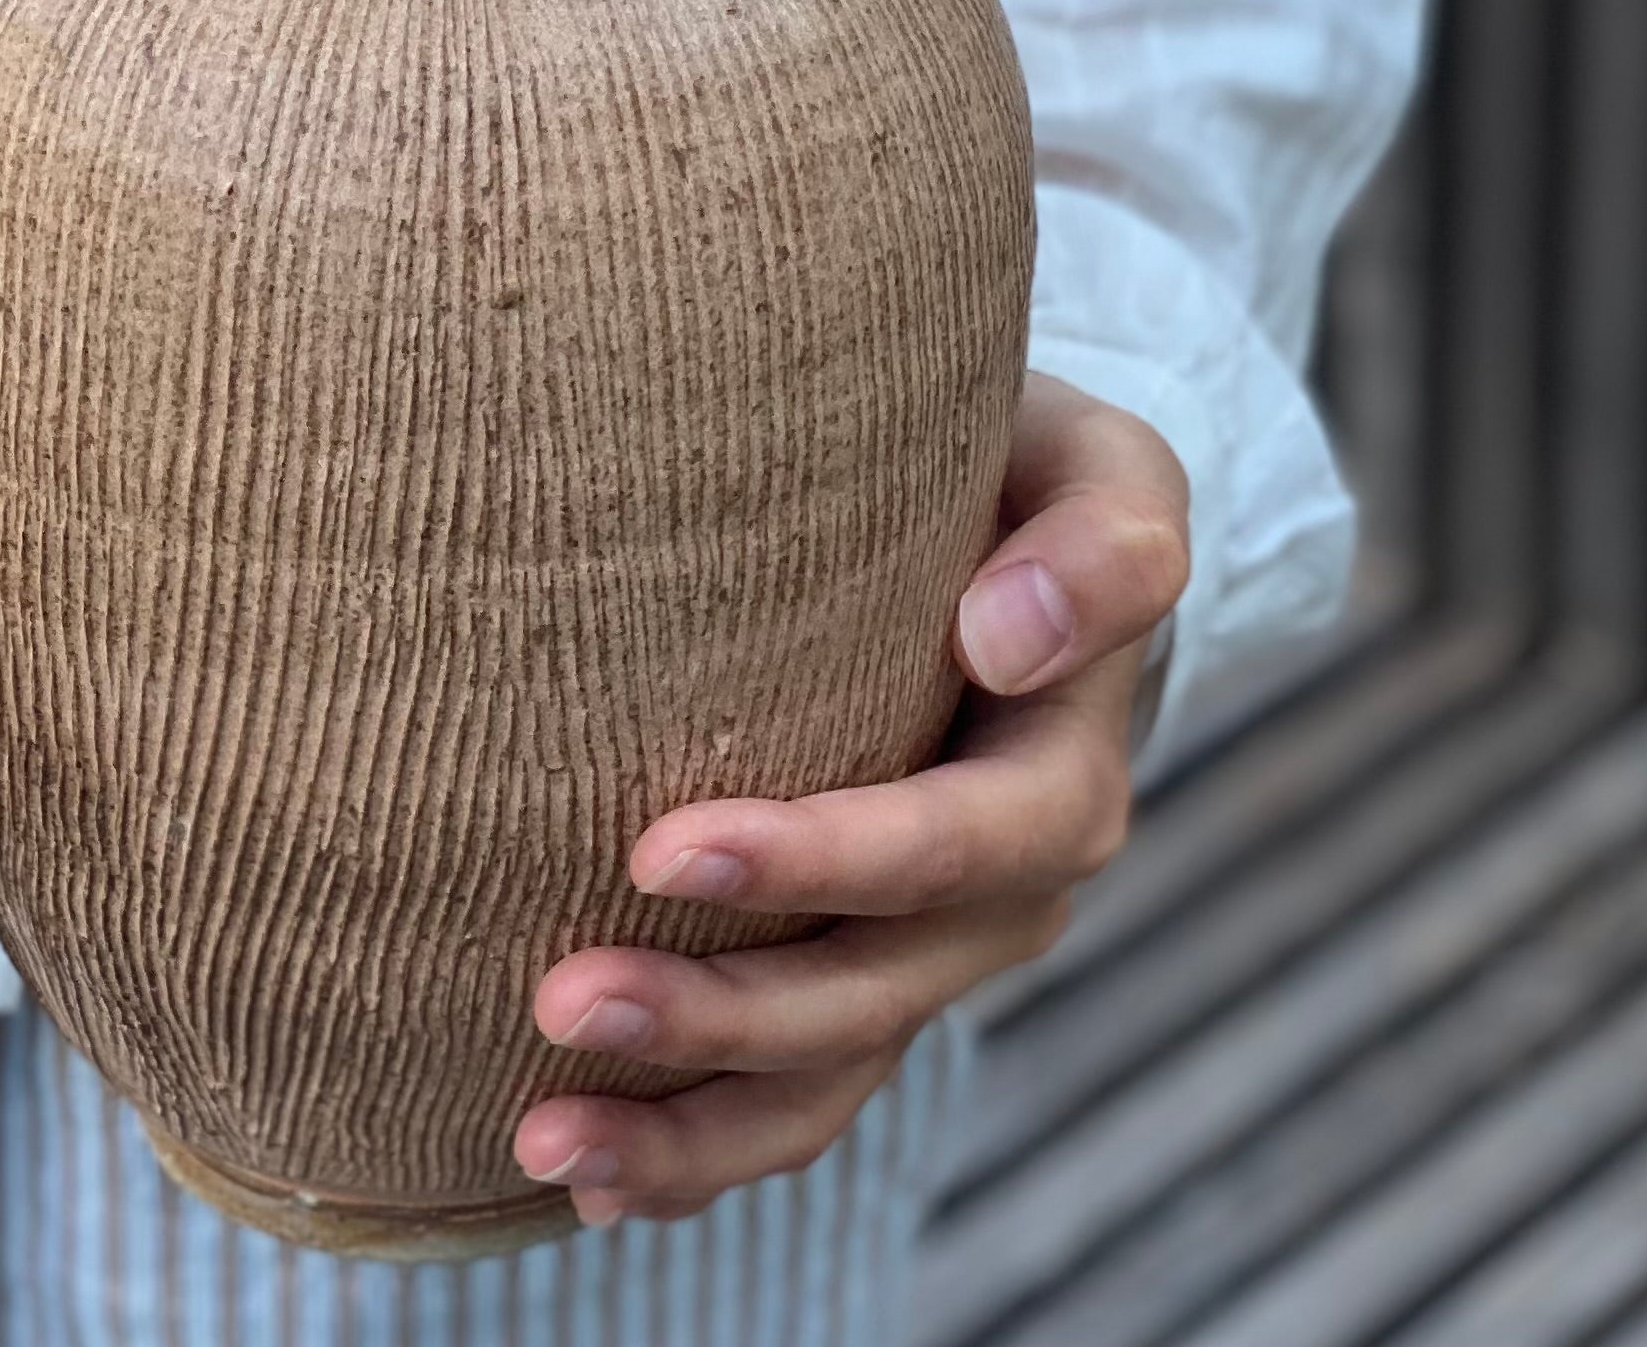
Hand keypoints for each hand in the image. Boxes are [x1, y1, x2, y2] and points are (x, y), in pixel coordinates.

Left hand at [513, 375, 1187, 1225]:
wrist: (1019, 533)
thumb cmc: (1032, 477)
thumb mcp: (1102, 473)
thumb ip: (1098, 547)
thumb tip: (1006, 635)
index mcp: (1065, 772)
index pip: (953, 842)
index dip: (821, 860)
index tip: (662, 847)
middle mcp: (1011, 889)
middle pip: (870, 984)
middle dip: (717, 1010)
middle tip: (562, 999)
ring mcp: (935, 948)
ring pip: (826, 1070)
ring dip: (689, 1119)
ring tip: (544, 1132)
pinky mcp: (867, 971)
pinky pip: (799, 1088)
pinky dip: (699, 1145)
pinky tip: (582, 1174)